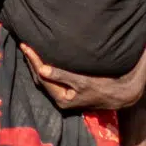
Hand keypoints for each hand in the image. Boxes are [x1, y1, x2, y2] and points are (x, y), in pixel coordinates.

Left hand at [19, 44, 143, 109]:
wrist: (120, 94)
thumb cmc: (103, 86)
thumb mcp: (82, 81)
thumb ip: (62, 76)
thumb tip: (42, 69)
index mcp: (61, 98)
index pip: (42, 76)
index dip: (33, 60)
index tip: (26, 46)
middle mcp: (60, 99)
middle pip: (40, 78)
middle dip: (32, 62)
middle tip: (24, 45)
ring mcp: (64, 96)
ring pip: (45, 79)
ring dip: (37, 65)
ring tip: (30, 50)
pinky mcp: (69, 91)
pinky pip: (52, 78)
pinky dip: (45, 68)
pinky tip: (43, 59)